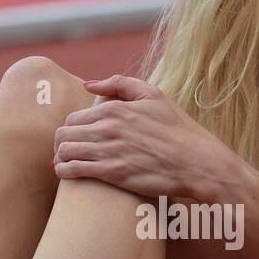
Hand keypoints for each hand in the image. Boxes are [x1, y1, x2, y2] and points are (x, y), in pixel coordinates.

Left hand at [53, 74, 240, 202]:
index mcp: (114, 107)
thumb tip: (89, 84)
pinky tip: (66, 174)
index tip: (73, 138)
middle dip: (61, 143)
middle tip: (65, 152)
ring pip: (65, 151)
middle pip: (64, 133)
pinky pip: (74, 170)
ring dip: (59, 158)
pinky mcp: (113, 172)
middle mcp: (108, 127)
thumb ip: (119, 84)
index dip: (70, 129)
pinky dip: (64, 171)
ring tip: (64, 163)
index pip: (74, 117)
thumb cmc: (178, 130)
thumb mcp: (154, 96)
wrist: (199, 163)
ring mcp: (109, 150)